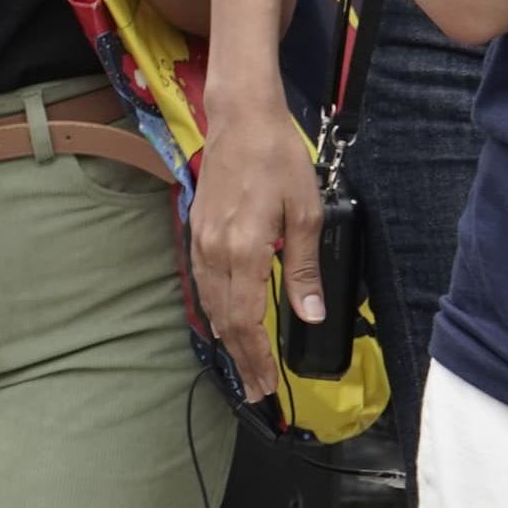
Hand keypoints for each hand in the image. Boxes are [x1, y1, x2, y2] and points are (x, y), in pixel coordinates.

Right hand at [188, 84, 323, 402]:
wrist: (240, 118)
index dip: (257, 356)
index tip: (268, 384)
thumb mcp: (305, 212)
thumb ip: (304, 267)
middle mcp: (214, 250)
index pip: (246, 319)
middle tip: (258, 390)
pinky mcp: (197, 227)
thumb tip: (310, 313)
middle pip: (225, 319)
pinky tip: (223, 318)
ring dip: (227, 337)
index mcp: (243, 249)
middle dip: (242, 357)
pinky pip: (202, 280)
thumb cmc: (278, 158)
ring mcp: (201, 238)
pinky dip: (214, 308)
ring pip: (209, 302)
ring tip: (242, 363)